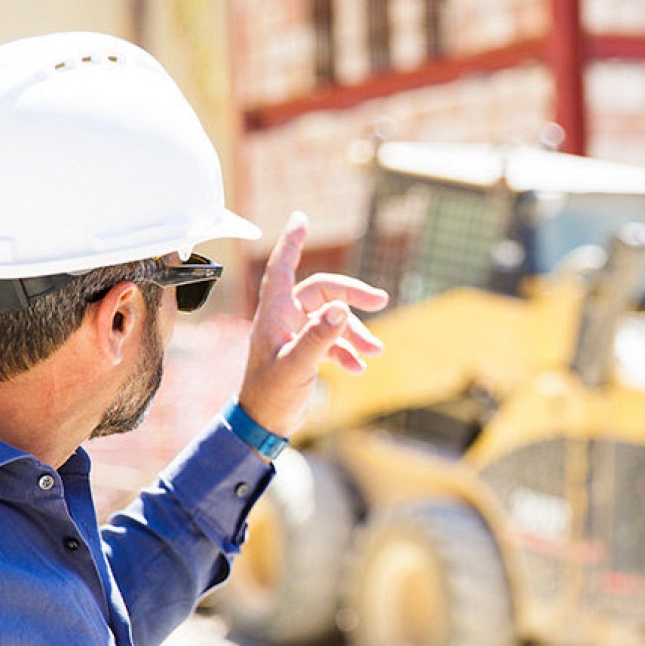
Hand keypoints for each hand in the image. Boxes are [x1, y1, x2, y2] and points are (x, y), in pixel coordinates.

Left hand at [237, 212, 387, 438]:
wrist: (263, 427)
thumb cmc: (270, 397)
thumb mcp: (297, 367)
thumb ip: (319, 338)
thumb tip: (341, 310)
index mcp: (275, 314)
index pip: (282, 268)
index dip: (291, 242)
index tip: (301, 218)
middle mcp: (284, 318)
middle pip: (323, 291)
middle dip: (353, 296)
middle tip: (381, 301)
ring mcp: (294, 334)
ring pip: (332, 317)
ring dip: (355, 332)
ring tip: (375, 353)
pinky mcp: (303, 351)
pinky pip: (331, 339)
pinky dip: (347, 351)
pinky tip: (358, 368)